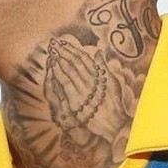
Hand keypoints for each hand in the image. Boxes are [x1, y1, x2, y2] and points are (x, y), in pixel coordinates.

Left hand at [42, 37, 124, 153]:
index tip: (64, 42)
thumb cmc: (114, 104)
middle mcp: (92, 82)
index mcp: (100, 76)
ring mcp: (84, 92)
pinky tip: (53, 67)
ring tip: (52, 51)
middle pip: (76, 62)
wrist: (114, 124)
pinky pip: (66, 85)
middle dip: (64, 51)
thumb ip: (104, 67)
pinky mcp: (77, 102)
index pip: (84, 58)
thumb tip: (98, 52)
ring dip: (60, 60)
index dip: (73, 49)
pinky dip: (59, 74)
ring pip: (70, 71)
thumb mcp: (113, 83)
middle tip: (54, 43)